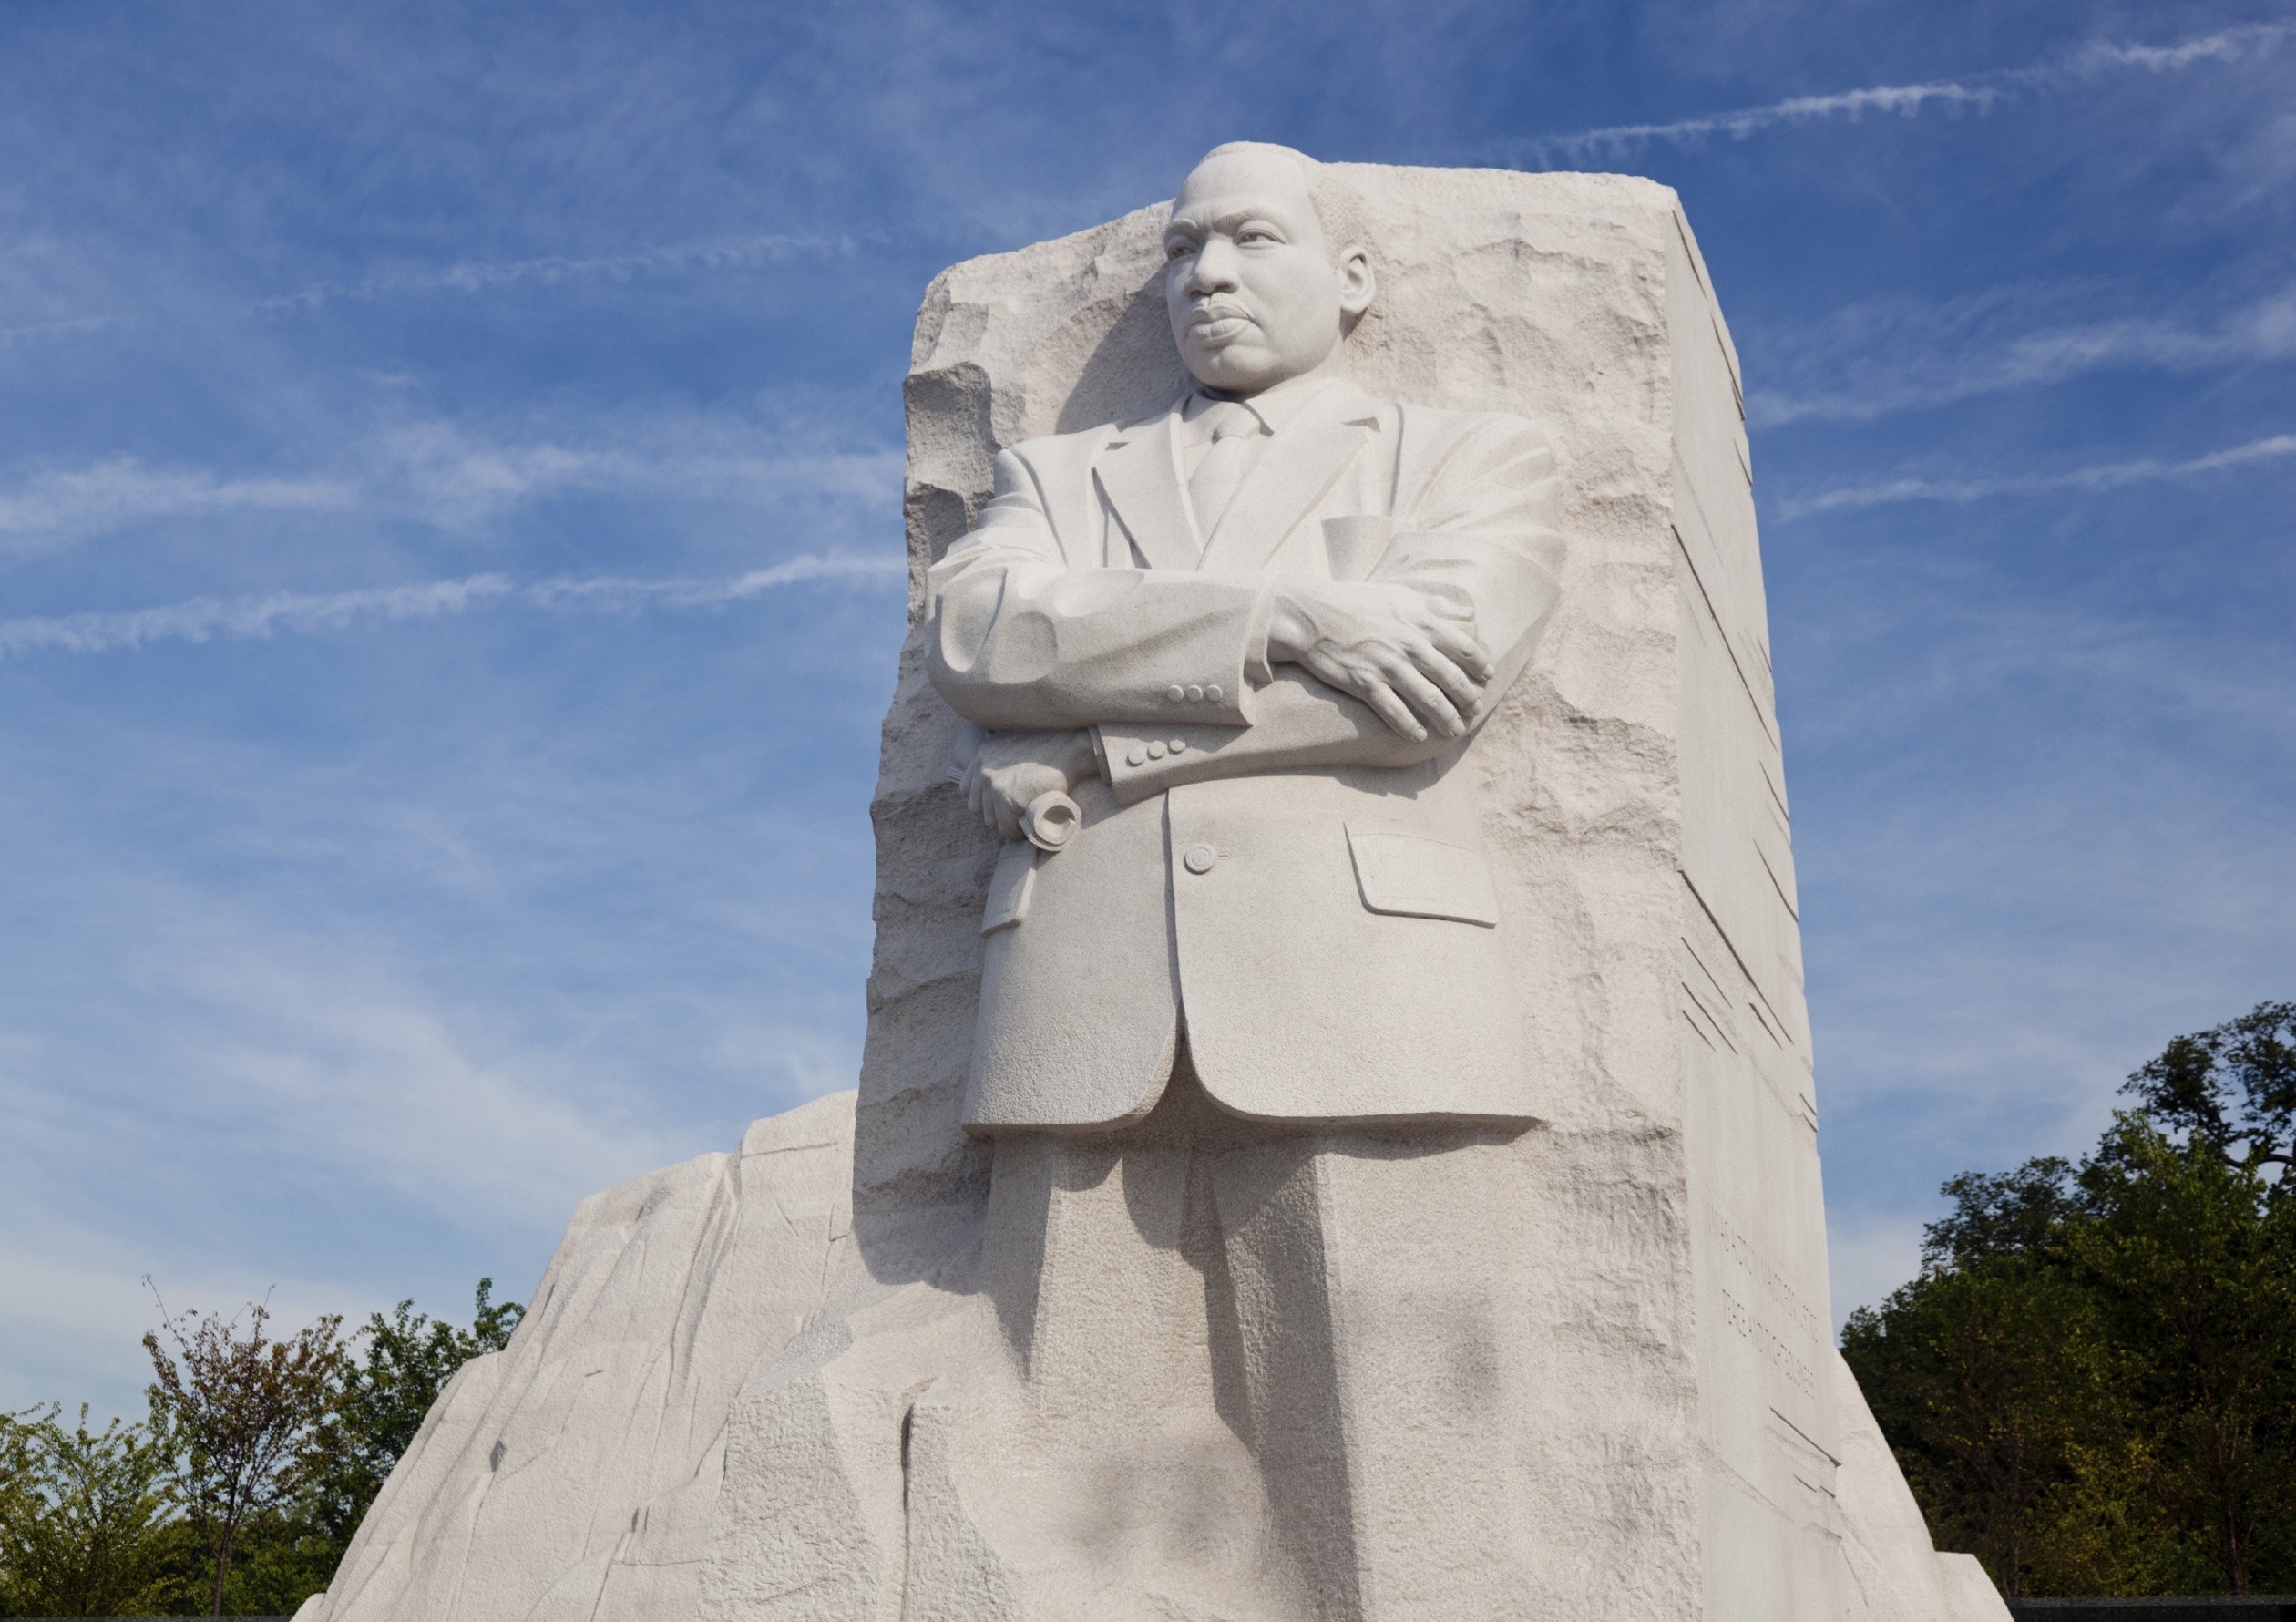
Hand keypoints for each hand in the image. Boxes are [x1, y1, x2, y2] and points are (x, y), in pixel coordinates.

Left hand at [959, 729, 1099, 840]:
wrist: (1072, 747)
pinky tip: (1027, 828)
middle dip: (994, 816)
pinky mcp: (1006, 795)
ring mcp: (993, 781)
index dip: (984, 802)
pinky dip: (1015, 832)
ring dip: (1006, 825)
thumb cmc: (1052, 748)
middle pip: (976, 808)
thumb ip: (1004, 758)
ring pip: (990, 820)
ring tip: (1022, 823)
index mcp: (983, 754)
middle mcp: (983, 766)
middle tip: (1015, 818)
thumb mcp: (1017, 745)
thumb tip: (1005, 778)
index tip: (1000, 808)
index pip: (968, 789)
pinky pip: (1005, 827)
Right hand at [1264, 576, 1493, 740]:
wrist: (1310, 614)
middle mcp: (1409, 645)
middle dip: (1467, 697)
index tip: (1487, 677)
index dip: (1480, 665)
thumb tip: (1468, 609)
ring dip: (1446, 718)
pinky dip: (1410, 726)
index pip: (1464, 647)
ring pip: (1428, 699)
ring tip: (1455, 730)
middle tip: (1475, 709)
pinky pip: (1394, 711)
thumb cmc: (1356, 600)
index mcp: (1421, 622)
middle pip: (1451, 678)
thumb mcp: (1399, 593)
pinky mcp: (1365, 683)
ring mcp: (1388, 666)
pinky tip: (1420, 736)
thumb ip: (1435, 603)